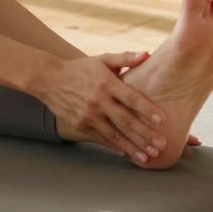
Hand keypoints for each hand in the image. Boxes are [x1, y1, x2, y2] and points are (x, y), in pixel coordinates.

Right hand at [33, 52, 169, 163]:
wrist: (48, 78)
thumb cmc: (80, 69)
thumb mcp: (102, 59)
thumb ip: (125, 58)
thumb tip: (147, 54)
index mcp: (106, 83)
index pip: (131, 98)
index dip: (148, 110)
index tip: (163, 120)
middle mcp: (98, 100)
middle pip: (126, 120)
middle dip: (145, 134)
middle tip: (161, 145)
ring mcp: (88, 115)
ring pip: (114, 134)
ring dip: (133, 146)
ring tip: (149, 157)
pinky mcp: (80, 124)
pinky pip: (101, 138)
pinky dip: (116, 147)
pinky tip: (128, 154)